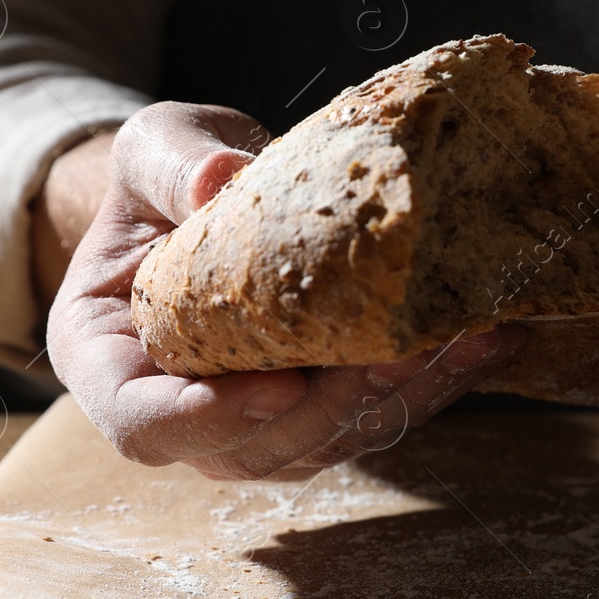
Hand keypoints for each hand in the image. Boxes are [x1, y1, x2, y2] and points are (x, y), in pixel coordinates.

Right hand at [46, 101, 518, 478]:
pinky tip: (490, 336)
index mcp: (108, 359)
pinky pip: (375, 414)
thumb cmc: (164, 179)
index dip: (205, 420)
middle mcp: (182, 409)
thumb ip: (171, 165)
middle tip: (393, 356)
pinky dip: (435, 381)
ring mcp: (254, 418)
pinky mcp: (320, 404)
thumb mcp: (151, 149)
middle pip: (250, 449)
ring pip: (326, 442)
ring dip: (396, 400)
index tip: (275, 384)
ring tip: (458, 340)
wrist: (209, 196)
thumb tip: (222, 181)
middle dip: (328, 410)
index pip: (142, 425)